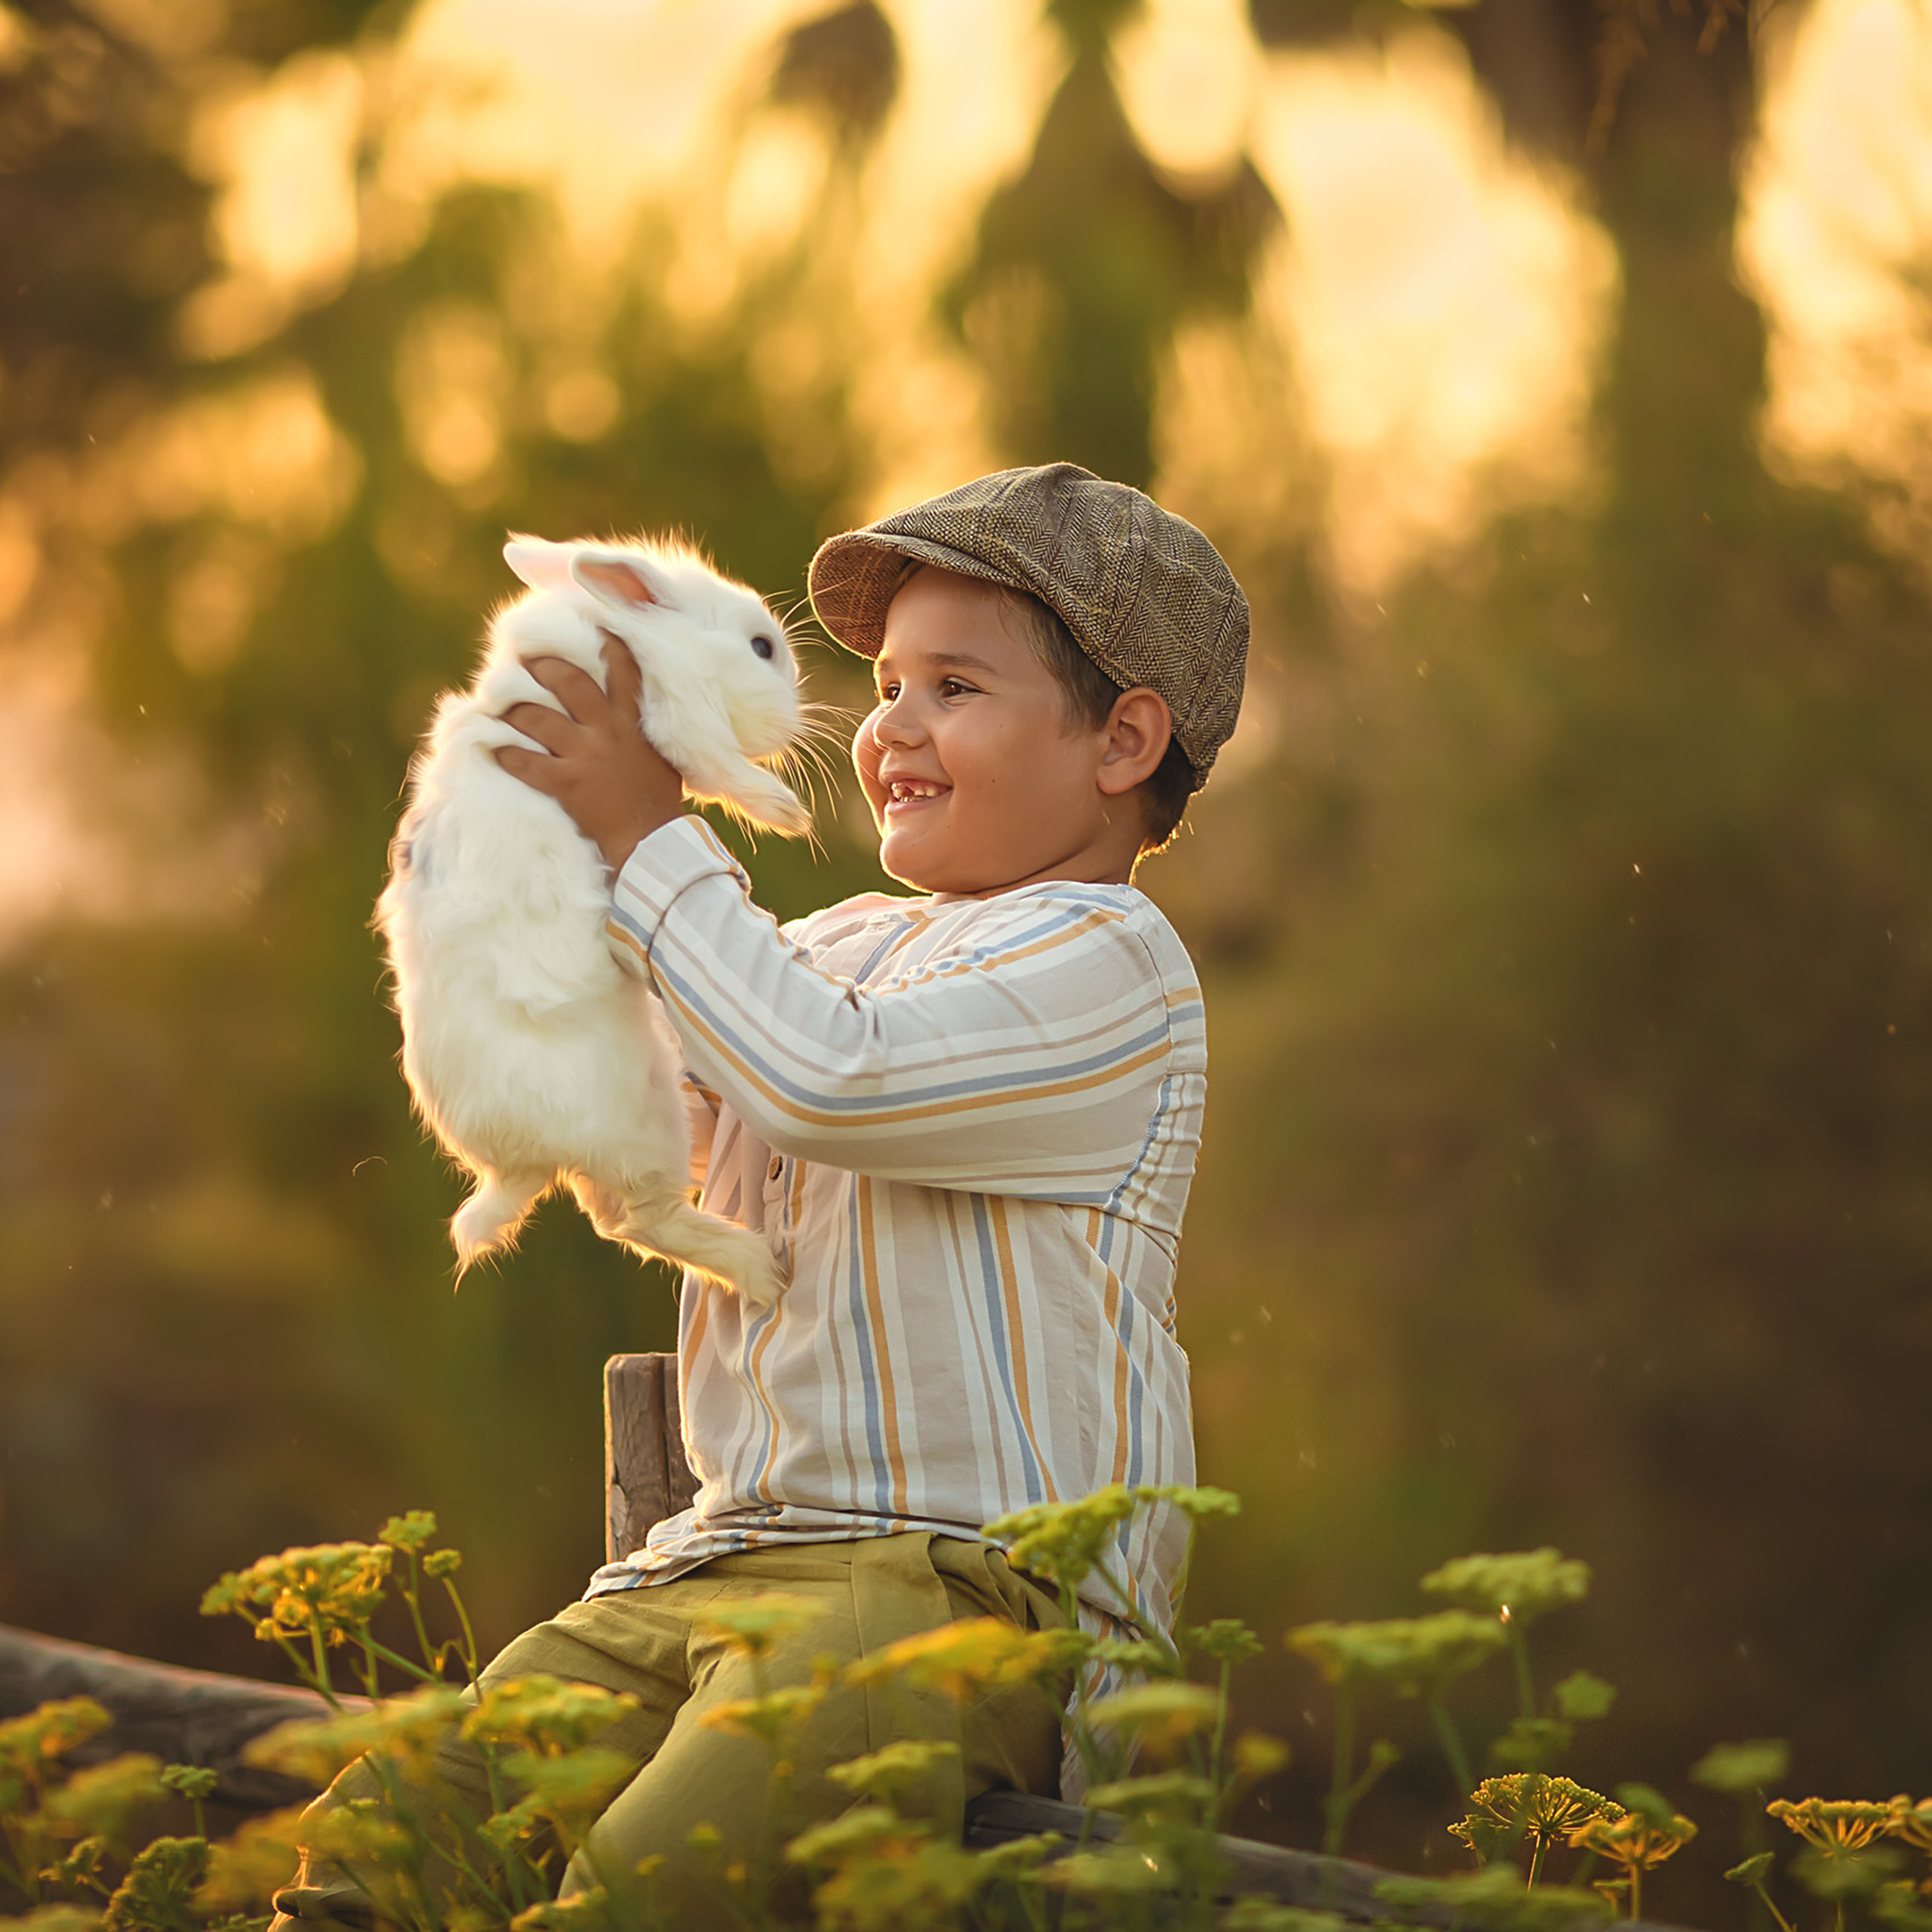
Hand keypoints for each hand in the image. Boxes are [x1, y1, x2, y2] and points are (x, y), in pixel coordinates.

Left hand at [495, 635, 684, 874]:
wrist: (653, 841)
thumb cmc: (659, 802)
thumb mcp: (661, 756)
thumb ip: (643, 730)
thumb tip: (632, 713)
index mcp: (633, 721)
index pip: (623, 668)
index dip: (605, 642)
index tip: (587, 623)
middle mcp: (608, 730)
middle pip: (569, 681)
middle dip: (543, 666)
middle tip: (526, 660)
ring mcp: (586, 756)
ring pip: (539, 718)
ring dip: (514, 709)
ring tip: (499, 703)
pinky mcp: (566, 783)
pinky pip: (526, 762)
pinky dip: (506, 754)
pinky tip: (493, 749)